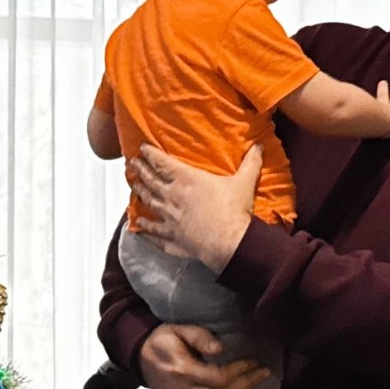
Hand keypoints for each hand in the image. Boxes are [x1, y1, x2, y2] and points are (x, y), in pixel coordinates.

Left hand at [125, 145, 261, 272]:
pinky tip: (137, 227)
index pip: (162, 163)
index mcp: (186, 179)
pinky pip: (153, 233)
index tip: (141, 148)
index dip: (150, 154)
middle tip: (130, 164)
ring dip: (138, 194)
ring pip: (148, 204)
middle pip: (150, 181)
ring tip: (133, 187)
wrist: (227, 242)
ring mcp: (169, 218)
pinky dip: (144, 230)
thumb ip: (251, 163)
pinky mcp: (171, 238)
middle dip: (140, 171)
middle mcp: (172, 196)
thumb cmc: (233, 210)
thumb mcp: (244, 182)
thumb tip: (259, 146)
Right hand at [138, 323, 267, 388]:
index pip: (219, 378)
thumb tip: (221, 348)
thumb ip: (200, 337)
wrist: (137, 355)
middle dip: (246, 386)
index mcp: (183, 371)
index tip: (254, 362)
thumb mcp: (178, 330)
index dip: (240, 372)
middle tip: (263, 375)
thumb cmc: (160, 340)